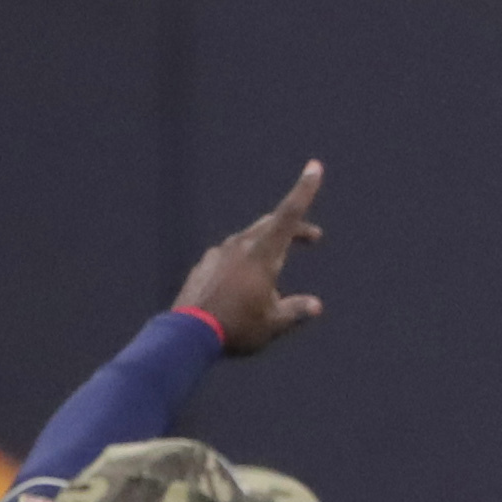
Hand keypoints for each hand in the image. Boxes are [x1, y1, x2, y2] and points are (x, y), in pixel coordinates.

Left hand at [177, 160, 326, 355]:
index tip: (314, 167)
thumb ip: (295, 311)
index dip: (304, 190)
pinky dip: (241, 264)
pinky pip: (228, 257)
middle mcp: (240, 246)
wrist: (186, 335)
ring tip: (272, 279)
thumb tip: (315, 306)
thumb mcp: (273, 324)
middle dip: (295, 229)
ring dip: (266, 249)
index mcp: (263, 255)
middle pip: (271, 225)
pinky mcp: (204, 265)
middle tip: (314, 238)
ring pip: (248, 240)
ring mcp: (218, 254)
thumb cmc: (236, 329)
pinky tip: (239, 285)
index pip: (289, 215)